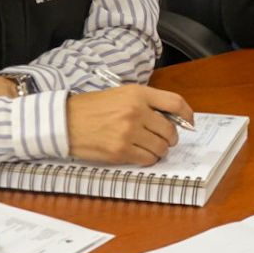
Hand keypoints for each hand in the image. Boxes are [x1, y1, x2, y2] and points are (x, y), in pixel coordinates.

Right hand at [65, 85, 193, 164]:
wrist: (64, 121)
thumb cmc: (91, 108)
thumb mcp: (121, 94)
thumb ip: (146, 103)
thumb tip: (172, 118)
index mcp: (137, 94)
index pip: (175, 103)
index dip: (187, 115)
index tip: (189, 123)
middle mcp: (136, 111)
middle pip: (170, 130)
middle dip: (170, 138)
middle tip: (164, 139)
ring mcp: (128, 132)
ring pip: (161, 147)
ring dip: (160, 150)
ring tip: (150, 147)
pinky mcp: (120, 150)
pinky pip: (147, 159)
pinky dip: (148, 159)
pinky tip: (140, 154)